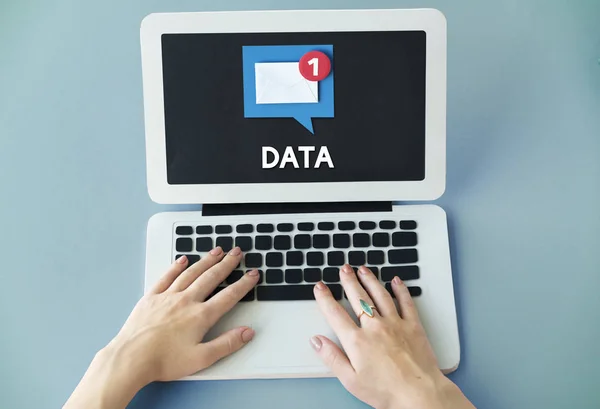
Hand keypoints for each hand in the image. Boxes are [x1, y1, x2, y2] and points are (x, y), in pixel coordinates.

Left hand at [64, 246, 257, 408]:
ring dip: (206, 260)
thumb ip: (226, 343)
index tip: (252, 274)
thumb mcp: (201, 359)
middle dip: (227, 264)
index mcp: (200, 316)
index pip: (228, 296)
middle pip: (211, 277)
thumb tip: (247, 332)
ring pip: (191, 273)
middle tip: (237, 253)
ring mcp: (168, 296)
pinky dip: (176, 267)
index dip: (243, 284)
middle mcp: (186, 301)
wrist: (131, 359)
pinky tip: (183, 260)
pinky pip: (167, 277)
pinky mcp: (151, 297)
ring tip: (217, 251)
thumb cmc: (163, 361)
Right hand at [311, 265, 474, 408]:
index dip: (325, 298)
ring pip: (380, 295)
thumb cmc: (386, 391)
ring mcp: (395, 324)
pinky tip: (396, 281)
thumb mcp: (351, 380)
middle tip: (343, 269)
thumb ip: (332, 358)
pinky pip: (406, 302)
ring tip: (363, 269)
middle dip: (348, 281)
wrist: (419, 394)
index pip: (335, 314)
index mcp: (357, 341)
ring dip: (370, 280)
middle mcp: (375, 327)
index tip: (320, 287)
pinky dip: (400, 289)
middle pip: (358, 297)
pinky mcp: (413, 326)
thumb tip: (316, 341)